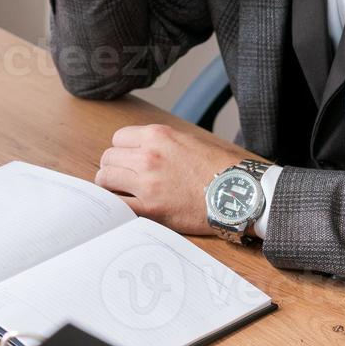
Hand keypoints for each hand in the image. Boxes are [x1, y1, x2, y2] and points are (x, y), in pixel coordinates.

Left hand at [94, 123, 251, 235]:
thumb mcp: (188, 140)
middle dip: (112, 167)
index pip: (118, 138)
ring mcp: (147, 182)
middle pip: (108, 158)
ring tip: (119, 192)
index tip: (126, 160)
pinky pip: (117, 205)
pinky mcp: (151, 208)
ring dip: (109, 186)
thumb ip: (161, 143)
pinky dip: (115, 207)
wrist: (238, 192)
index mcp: (157, 136)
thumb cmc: (219, 168)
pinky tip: (121, 209)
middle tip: (121, 178)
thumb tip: (142, 150)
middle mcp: (148, 156)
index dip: (121, 150)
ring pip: (106, 179)